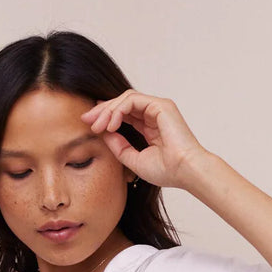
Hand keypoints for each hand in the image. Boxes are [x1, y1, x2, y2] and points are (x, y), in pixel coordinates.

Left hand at [80, 91, 204, 189]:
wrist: (185, 172)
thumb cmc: (167, 171)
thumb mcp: (133, 159)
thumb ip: (118, 146)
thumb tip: (102, 133)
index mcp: (150, 126)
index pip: (124, 114)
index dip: (105, 117)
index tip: (89, 125)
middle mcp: (154, 114)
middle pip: (122, 103)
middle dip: (102, 111)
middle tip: (86, 120)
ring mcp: (158, 108)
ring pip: (125, 99)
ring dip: (108, 110)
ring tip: (97, 125)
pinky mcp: (161, 105)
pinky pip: (133, 100)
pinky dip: (118, 110)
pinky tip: (111, 125)